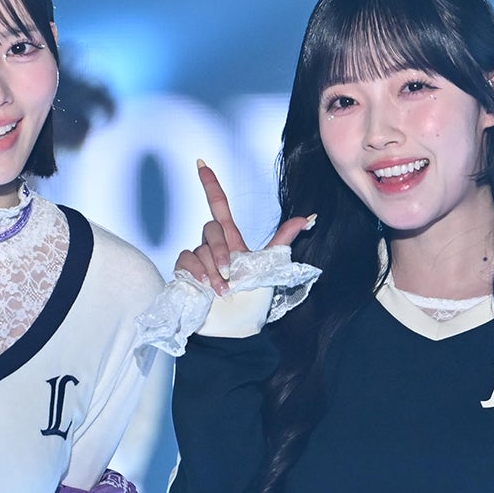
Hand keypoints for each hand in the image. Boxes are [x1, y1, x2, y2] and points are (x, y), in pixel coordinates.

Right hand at [174, 160, 312, 293]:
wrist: (236, 329)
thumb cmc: (253, 301)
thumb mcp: (271, 267)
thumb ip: (283, 240)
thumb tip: (308, 217)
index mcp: (232, 241)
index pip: (218, 206)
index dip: (210, 185)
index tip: (201, 163)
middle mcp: (214, 247)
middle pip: (211, 228)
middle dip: (221, 251)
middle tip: (230, 274)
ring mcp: (198, 260)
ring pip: (200, 249)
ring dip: (213, 269)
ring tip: (223, 290)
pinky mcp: (185, 274)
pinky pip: (185, 261)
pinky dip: (196, 273)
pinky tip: (205, 287)